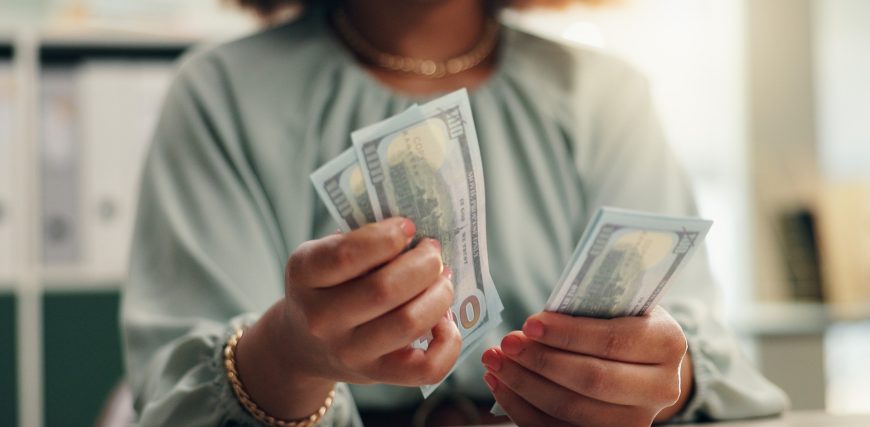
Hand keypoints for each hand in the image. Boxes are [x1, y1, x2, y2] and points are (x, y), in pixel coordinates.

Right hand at [236, 218, 460, 418]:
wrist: (303, 344)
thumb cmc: (327, 286)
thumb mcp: (325, 254)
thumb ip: (362, 240)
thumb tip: (420, 235)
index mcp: (304, 275)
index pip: (347, 255)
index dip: (388, 237)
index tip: (408, 227)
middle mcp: (321, 318)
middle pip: (385, 289)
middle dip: (424, 264)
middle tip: (433, 252)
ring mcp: (349, 352)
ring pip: (409, 323)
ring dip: (439, 295)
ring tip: (442, 280)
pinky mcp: (377, 375)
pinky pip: (427, 368)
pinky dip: (448, 342)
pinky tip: (444, 320)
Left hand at [482, 307, 691, 426]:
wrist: (640, 358)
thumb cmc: (618, 319)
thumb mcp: (617, 302)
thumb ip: (588, 306)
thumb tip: (535, 322)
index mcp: (667, 343)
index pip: (613, 341)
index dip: (568, 335)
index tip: (530, 323)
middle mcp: (661, 388)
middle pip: (593, 381)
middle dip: (541, 361)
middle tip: (506, 343)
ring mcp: (637, 420)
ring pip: (572, 411)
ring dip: (524, 386)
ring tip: (495, 361)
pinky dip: (521, 408)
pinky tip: (500, 384)